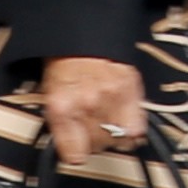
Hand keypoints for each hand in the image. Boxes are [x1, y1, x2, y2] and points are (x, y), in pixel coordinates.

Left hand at [31, 52, 148, 164]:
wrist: (83, 33)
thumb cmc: (65, 62)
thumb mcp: (50, 95)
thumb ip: (62, 124)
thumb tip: (71, 147)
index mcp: (61, 107)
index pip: (74, 154)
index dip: (76, 152)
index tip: (77, 148)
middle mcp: (86, 105)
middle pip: (97, 146)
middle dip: (94, 140)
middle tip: (91, 126)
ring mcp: (111, 98)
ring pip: (118, 139)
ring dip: (114, 134)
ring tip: (107, 120)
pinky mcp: (132, 91)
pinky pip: (137, 127)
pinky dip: (132, 129)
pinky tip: (124, 120)